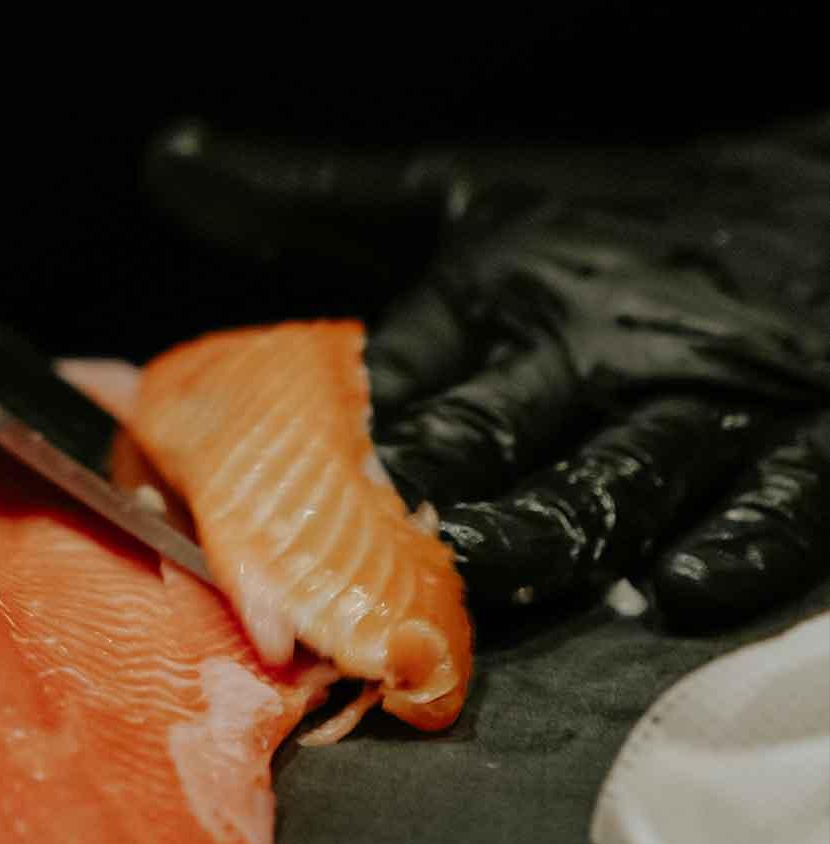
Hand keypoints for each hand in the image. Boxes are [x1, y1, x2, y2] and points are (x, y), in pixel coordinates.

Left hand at [147, 117, 829, 629]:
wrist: (808, 199)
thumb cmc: (606, 219)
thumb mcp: (455, 192)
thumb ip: (311, 197)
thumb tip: (170, 162)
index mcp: (500, 283)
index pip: (397, 377)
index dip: (326, 446)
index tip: (262, 502)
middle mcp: (594, 340)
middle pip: (496, 434)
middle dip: (421, 499)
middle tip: (351, 565)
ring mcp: (701, 398)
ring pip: (612, 481)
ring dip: (541, 535)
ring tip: (478, 581)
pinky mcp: (799, 443)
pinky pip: (773, 505)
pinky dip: (727, 550)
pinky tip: (672, 589)